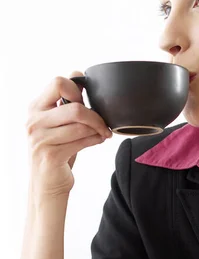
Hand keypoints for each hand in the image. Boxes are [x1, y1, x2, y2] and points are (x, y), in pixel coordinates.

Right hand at [26, 72, 111, 196]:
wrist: (47, 184)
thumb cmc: (56, 150)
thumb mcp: (57, 123)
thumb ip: (66, 102)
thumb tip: (78, 74)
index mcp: (35, 107)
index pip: (58, 82)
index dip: (78, 89)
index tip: (86, 102)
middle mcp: (33, 121)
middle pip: (73, 106)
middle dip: (95, 115)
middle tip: (103, 123)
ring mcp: (40, 138)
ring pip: (81, 125)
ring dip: (98, 130)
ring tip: (102, 134)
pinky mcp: (50, 154)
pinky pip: (82, 140)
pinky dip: (95, 140)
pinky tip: (98, 141)